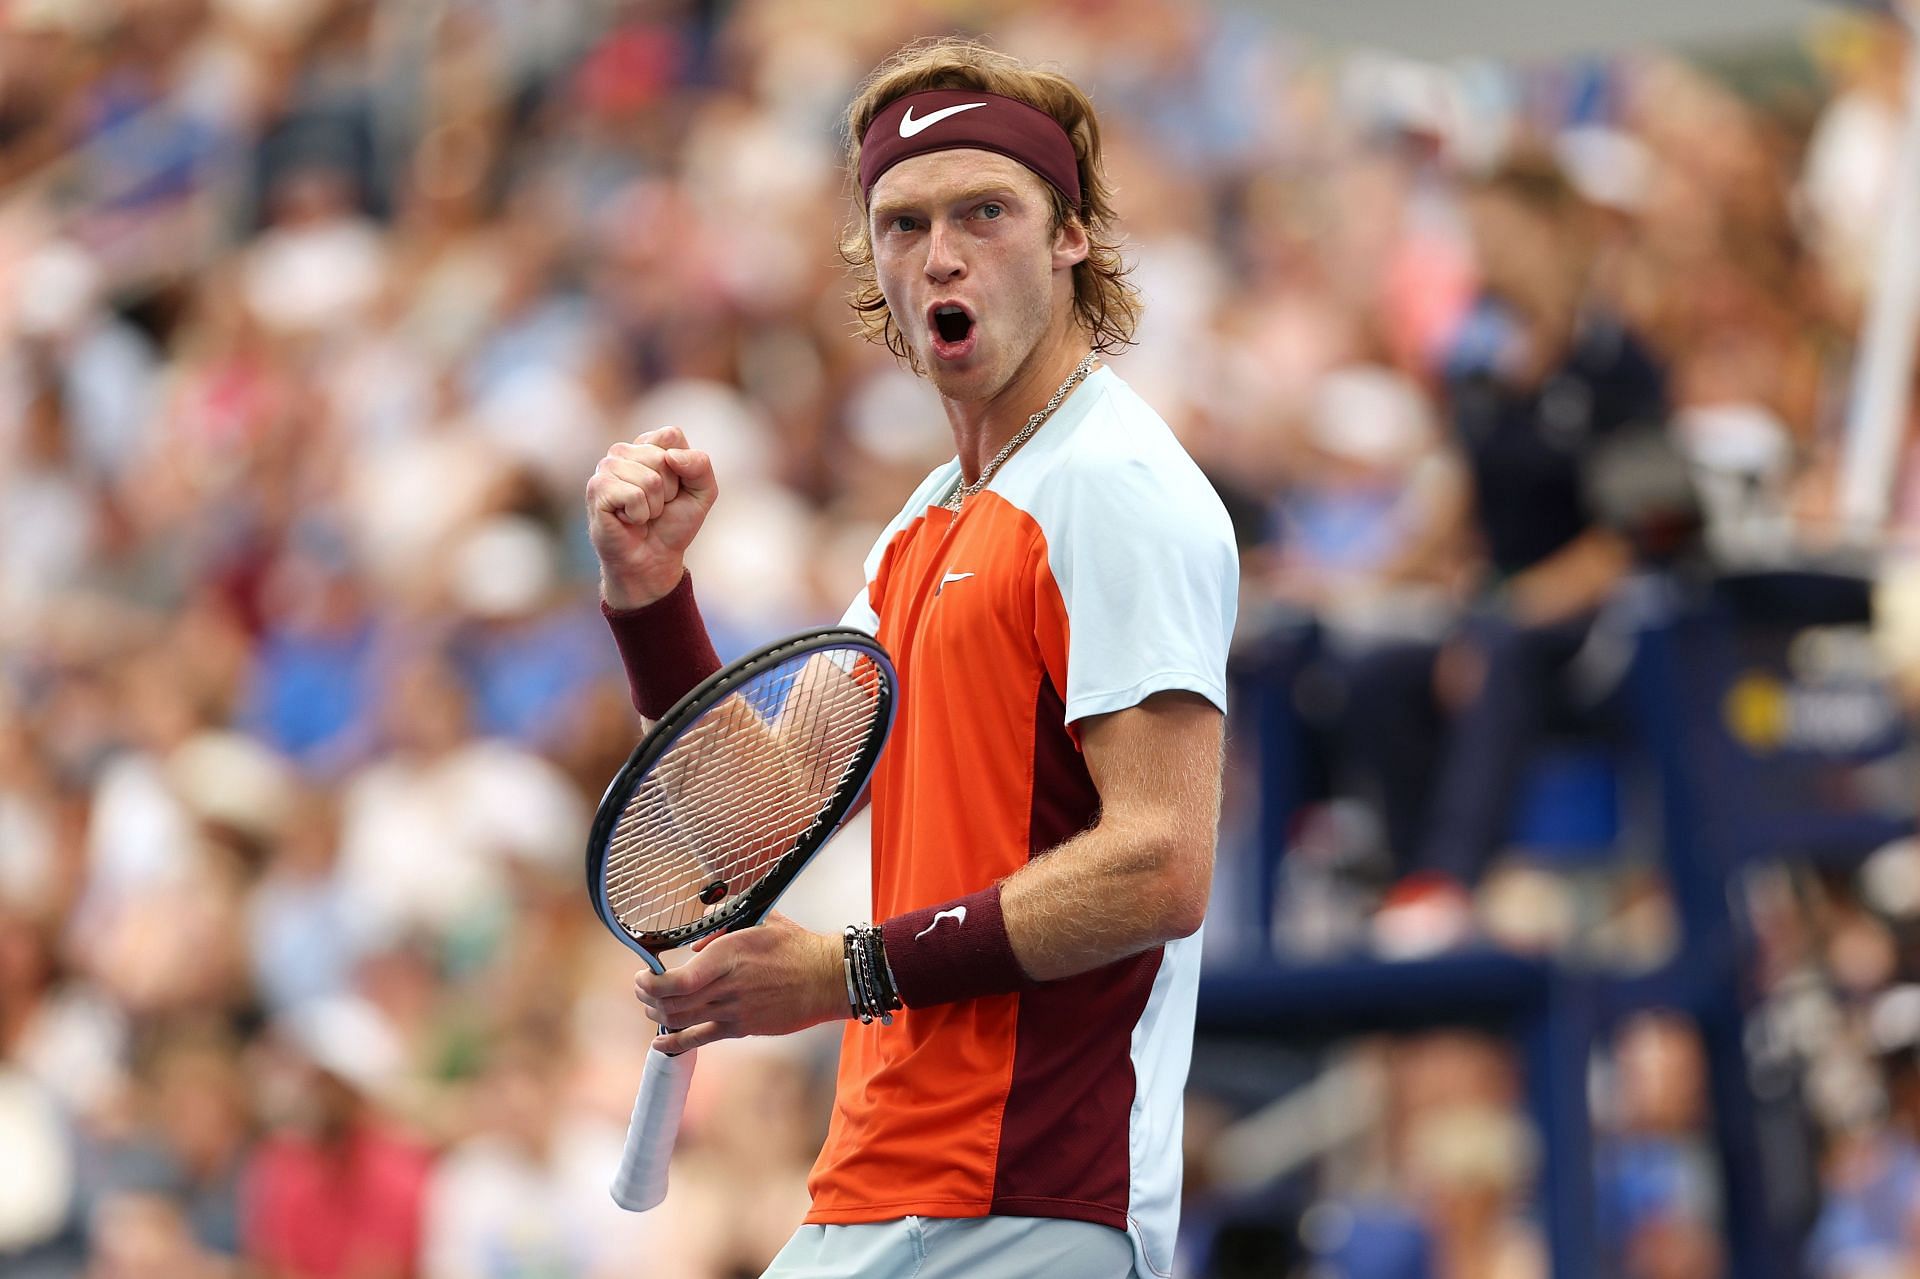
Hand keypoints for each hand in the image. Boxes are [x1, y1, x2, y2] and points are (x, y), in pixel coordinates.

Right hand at [585, 426, 717, 608]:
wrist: (653, 559)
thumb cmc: (673, 524)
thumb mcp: (703, 492)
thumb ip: (700, 466)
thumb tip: (670, 457)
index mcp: (645, 445)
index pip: (671, 436)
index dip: (682, 468)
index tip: (674, 489)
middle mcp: (622, 452)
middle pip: (663, 458)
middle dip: (669, 490)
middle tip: (657, 506)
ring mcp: (606, 468)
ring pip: (650, 479)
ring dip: (654, 506)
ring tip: (642, 514)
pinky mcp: (597, 489)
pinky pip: (634, 495)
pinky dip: (640, 514)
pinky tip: (628, 519)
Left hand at [633, 913, 846, 1053]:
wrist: (827, 978)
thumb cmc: (795, 946)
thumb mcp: (760, 918)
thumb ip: (723, 920)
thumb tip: (697, 939)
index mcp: (729, 955)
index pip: (678, 980)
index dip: (651, 983)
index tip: (641, 976)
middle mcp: (728, 986)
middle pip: (673, 1002)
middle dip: (648, 997)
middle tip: (640, 988)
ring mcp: (734, 1011)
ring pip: (681, 1021)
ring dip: (658, 1015)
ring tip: (650, 1006)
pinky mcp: (741, 1028)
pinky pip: (700, 1039)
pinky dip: (675, 1043)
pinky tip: (660, 1042)